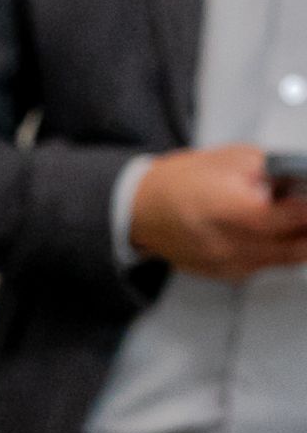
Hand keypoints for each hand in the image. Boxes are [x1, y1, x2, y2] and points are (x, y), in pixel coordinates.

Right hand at [131, 144, 306, 279]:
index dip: (306, 212)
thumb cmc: (184, 180)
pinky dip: (279, 252)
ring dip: (301, 243)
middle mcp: (222, 243)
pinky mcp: (221, 274)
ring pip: (282, 261)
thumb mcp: (234, 158)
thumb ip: (273, 172)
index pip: (280, 218)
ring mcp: (221, 263)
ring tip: (302, 225)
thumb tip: (304, 186)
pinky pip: (263, 267)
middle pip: (289, 247)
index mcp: (222, 207)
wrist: (143, 209)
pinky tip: (279, 236)